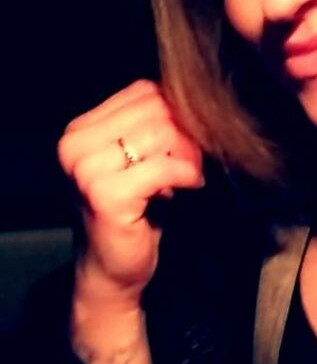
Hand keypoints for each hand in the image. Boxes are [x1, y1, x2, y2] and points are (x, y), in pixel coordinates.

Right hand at [58, 79, 203, 307]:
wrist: (110, 271)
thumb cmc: (131, 212)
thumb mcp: (136, 159)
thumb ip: (152, 126)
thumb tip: (195, 100)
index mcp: (80, 130)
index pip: (143, 91)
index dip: (176, 111)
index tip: (187, 139)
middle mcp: (74, 145)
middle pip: (155, 109)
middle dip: (185, 133)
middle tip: (192, 161)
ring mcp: (85, 170)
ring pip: (161, 133)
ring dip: (186, 155)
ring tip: (187, 175)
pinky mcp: (104, 195)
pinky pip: (163, 166)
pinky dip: (186, 174)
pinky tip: (189, 186)